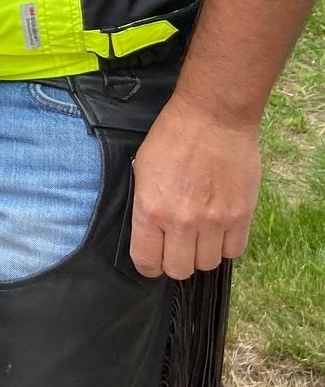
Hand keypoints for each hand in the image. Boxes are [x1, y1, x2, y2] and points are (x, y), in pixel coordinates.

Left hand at [128, 93, 260, 279]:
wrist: (213, 116)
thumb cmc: (172, 136)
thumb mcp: (142, 169)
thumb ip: (145, 206)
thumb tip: (150, 233)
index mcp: (151, 210)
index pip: (147, 261)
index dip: (149, 265)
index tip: (153, 259)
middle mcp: (182, 222)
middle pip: (180, 270)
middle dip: (176, 261)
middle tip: (177, 245)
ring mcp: (215, 221)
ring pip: (208, 263)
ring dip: (202, 253)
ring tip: (200, 234)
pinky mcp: (242, 215)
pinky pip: (235, 250)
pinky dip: (227, 245)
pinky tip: (221, 229)